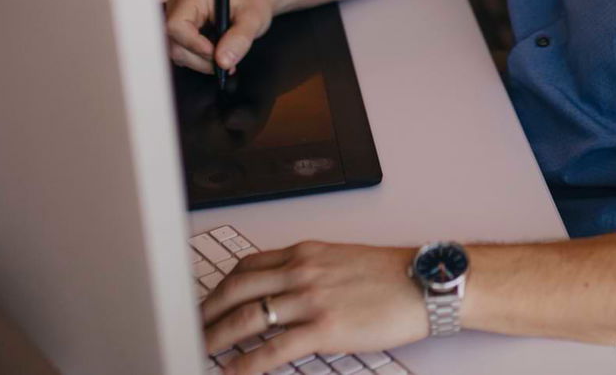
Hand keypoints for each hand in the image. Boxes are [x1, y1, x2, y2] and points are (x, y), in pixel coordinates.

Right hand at [163, 0, 276, 73]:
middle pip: (175, 44)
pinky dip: (200, 61)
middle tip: (226, 61)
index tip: (216, 54)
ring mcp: (178, 20)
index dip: (194, 44)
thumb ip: (239, 39)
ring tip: (225, 57)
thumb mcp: (253, 18)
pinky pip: (182, 54)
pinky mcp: (181, 33)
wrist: (253, 0)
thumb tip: (223, 61)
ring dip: (201, 62)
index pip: (176, 26)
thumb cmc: (252, 1)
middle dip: (201, 59)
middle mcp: (179, 6)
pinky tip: (217, 56)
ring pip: (177, 53)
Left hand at [202, 241, 427, 372]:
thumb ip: (309, 269)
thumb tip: (284, 288)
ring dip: (217, 336)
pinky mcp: (324, 327)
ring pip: (248, 317)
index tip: (208, 301)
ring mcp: (311, 298)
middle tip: (191, 327)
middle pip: (237, 289)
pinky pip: (273, 349)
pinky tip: (233, 373)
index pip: (247, 266)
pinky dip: (246, 363)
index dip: (221, 286)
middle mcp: (302, 270)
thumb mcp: (341, 259)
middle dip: (207, 311)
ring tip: (201, 350)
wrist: (424, 284)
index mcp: (305, 252)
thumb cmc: (390, 275)